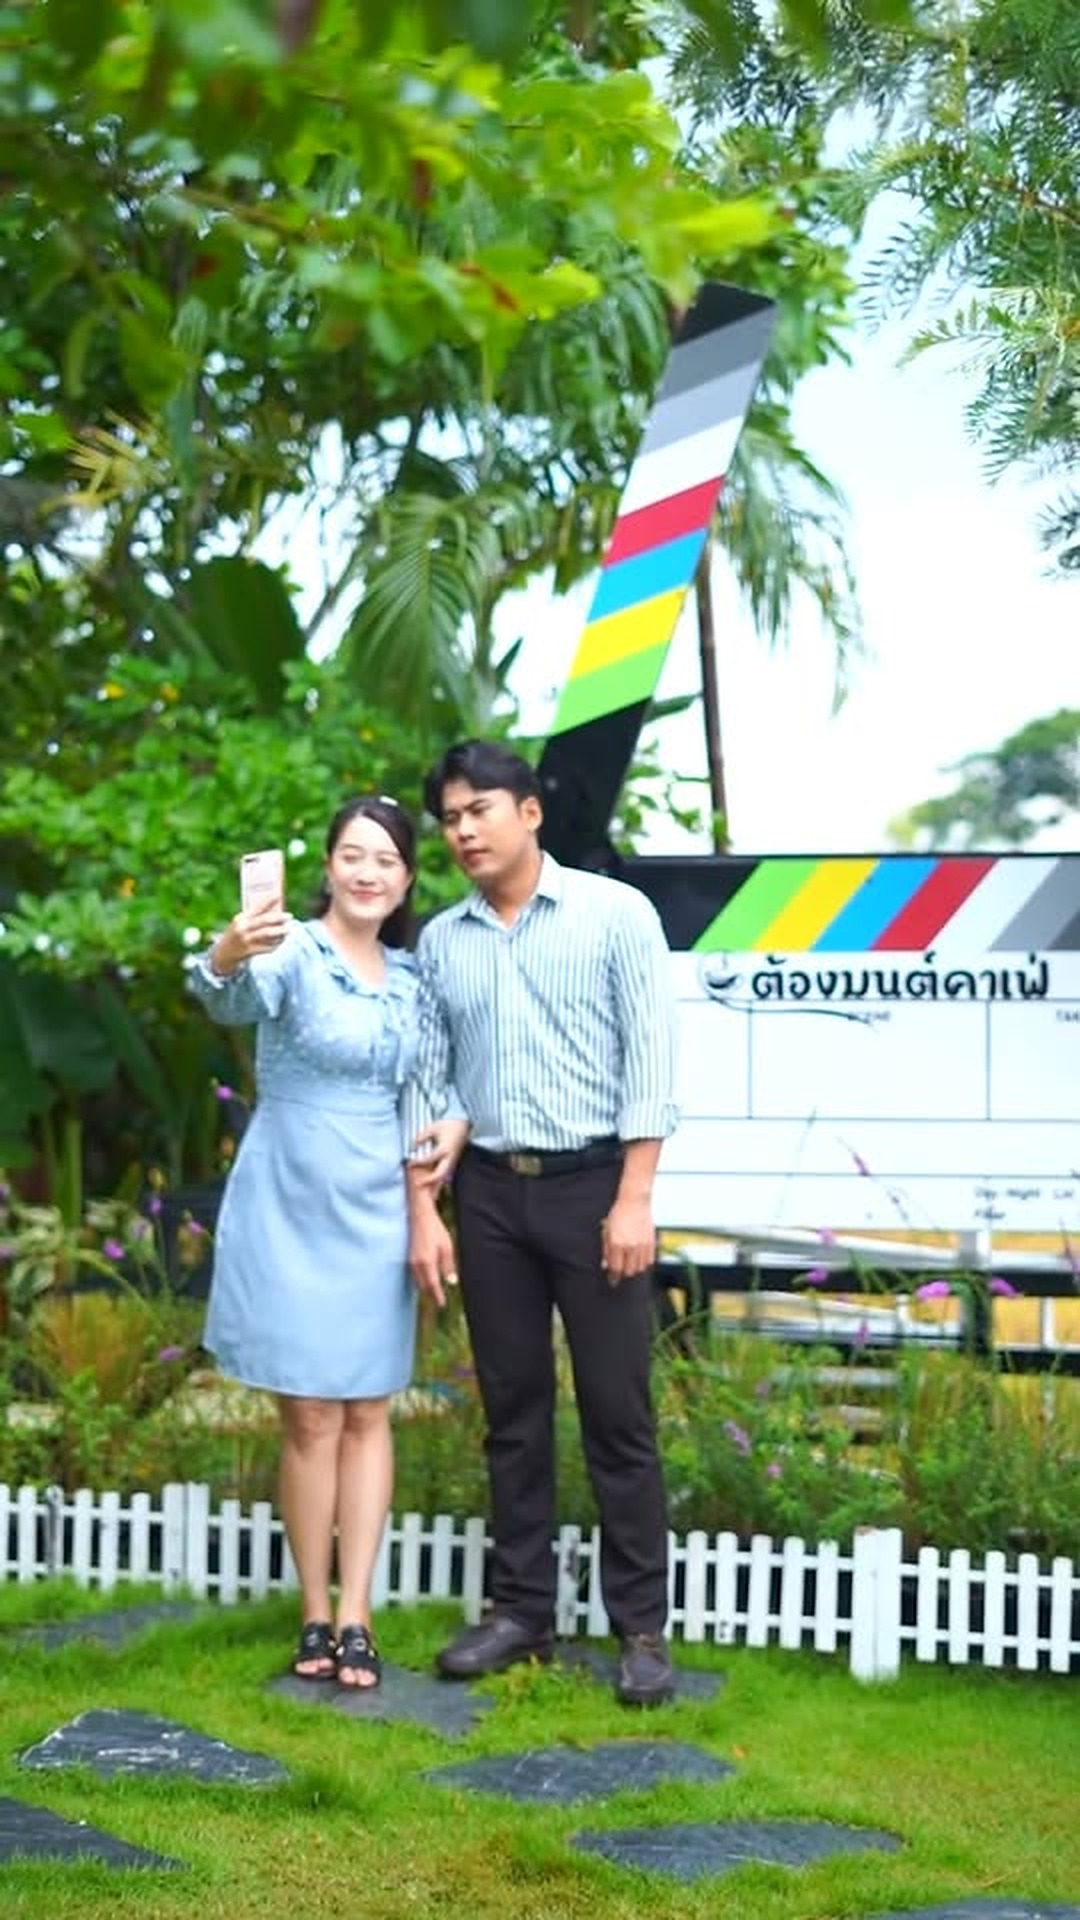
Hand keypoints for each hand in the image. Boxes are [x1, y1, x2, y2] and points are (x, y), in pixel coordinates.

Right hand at [210, 901, 290, 976]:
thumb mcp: (241, 923)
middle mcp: (243, 928)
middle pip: (265, 920)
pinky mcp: (250, 951)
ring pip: (268, 934)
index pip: (256, 907)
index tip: (278, 894)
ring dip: (280, 931)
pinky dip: (276, 943)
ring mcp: (246, 940)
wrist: (223, 954)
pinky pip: (267, 947)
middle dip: (279, 917)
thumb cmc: (236, 934)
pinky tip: (281, 941)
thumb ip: (254, 917)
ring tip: (288, 929)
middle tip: (290, 916)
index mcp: (241, 918)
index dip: (268, 900)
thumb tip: (275, 911)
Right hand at [407, 1186, 458, 1308]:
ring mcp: (411, 1262)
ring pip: (418, 1281)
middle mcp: (416, 1265)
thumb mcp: (446, 1247)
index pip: (432, 1285)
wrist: (419, 1217)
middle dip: (431, 1294)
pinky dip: (421, 1280)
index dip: (437, 1296)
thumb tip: (451, 1282)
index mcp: (427, 1263)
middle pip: (424, 1286)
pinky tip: (427, 1280)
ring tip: (434, 1294)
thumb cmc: (435, 1230)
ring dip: (426, 1288)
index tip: (442, 1305)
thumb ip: (448, 1266)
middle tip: (440, 1302)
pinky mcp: (409, 1258)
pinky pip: (415, 1275)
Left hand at [410, 1117, 470, 1187]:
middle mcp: (449, 1158)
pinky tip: (434, 1186)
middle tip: (418, 1184)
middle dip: (429, 1181)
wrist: (464, 1125)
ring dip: (436, 1185)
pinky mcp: (453, 1162)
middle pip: (440, 1174)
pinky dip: (439, 1180)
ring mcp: (453, 1161)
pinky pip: (446, 1174)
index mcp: (444, 1149)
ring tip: (429, 1193)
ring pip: (444, 1177)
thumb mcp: (434, 1127)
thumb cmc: (449, 1125)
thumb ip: (422, 1136)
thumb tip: (413, 1146)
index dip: (418, 1162)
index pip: (429, 1159)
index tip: (409, 1163)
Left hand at [601, 1193, 655, 1285]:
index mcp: (618, 1244)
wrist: (635, 1201)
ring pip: (640, 1268)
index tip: (612, 1280)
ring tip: (629, 1263)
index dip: (614, 1277)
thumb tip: (605, 1265)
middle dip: (623, 1273)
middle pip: (629, 1271)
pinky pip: (649, 1261)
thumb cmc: (619, 1214)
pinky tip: (638, 1258)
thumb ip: (606, 1250)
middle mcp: (631, 1246)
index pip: (616, 1269)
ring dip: (634, 1268)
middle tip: (620, 1269)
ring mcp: (643, 1245)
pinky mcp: (652, 1242)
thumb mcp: (606, 1231)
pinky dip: (644, 1263)